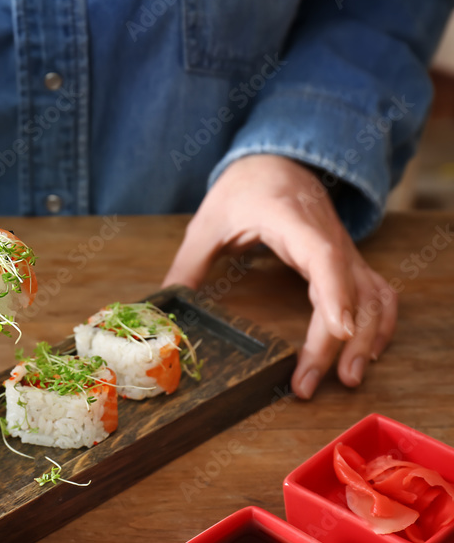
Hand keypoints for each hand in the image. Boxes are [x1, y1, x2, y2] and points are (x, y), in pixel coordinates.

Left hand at [163, 154, 396, 399]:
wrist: (277, 160)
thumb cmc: (244, 188)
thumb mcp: (208, 221)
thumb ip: (189, 262)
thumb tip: (164, 301)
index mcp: (291, 220)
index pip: (323, 256)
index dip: (334, 292)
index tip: (336, 330)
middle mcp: (327, 236)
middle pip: (349, 290)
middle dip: (337, 341)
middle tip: (309, 383)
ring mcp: (343, 250)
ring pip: (372, 295)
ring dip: (367, 338)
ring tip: (346, 378)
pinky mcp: (348, 262)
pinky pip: (377, 294)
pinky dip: (378, 325)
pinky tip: (366, 354)